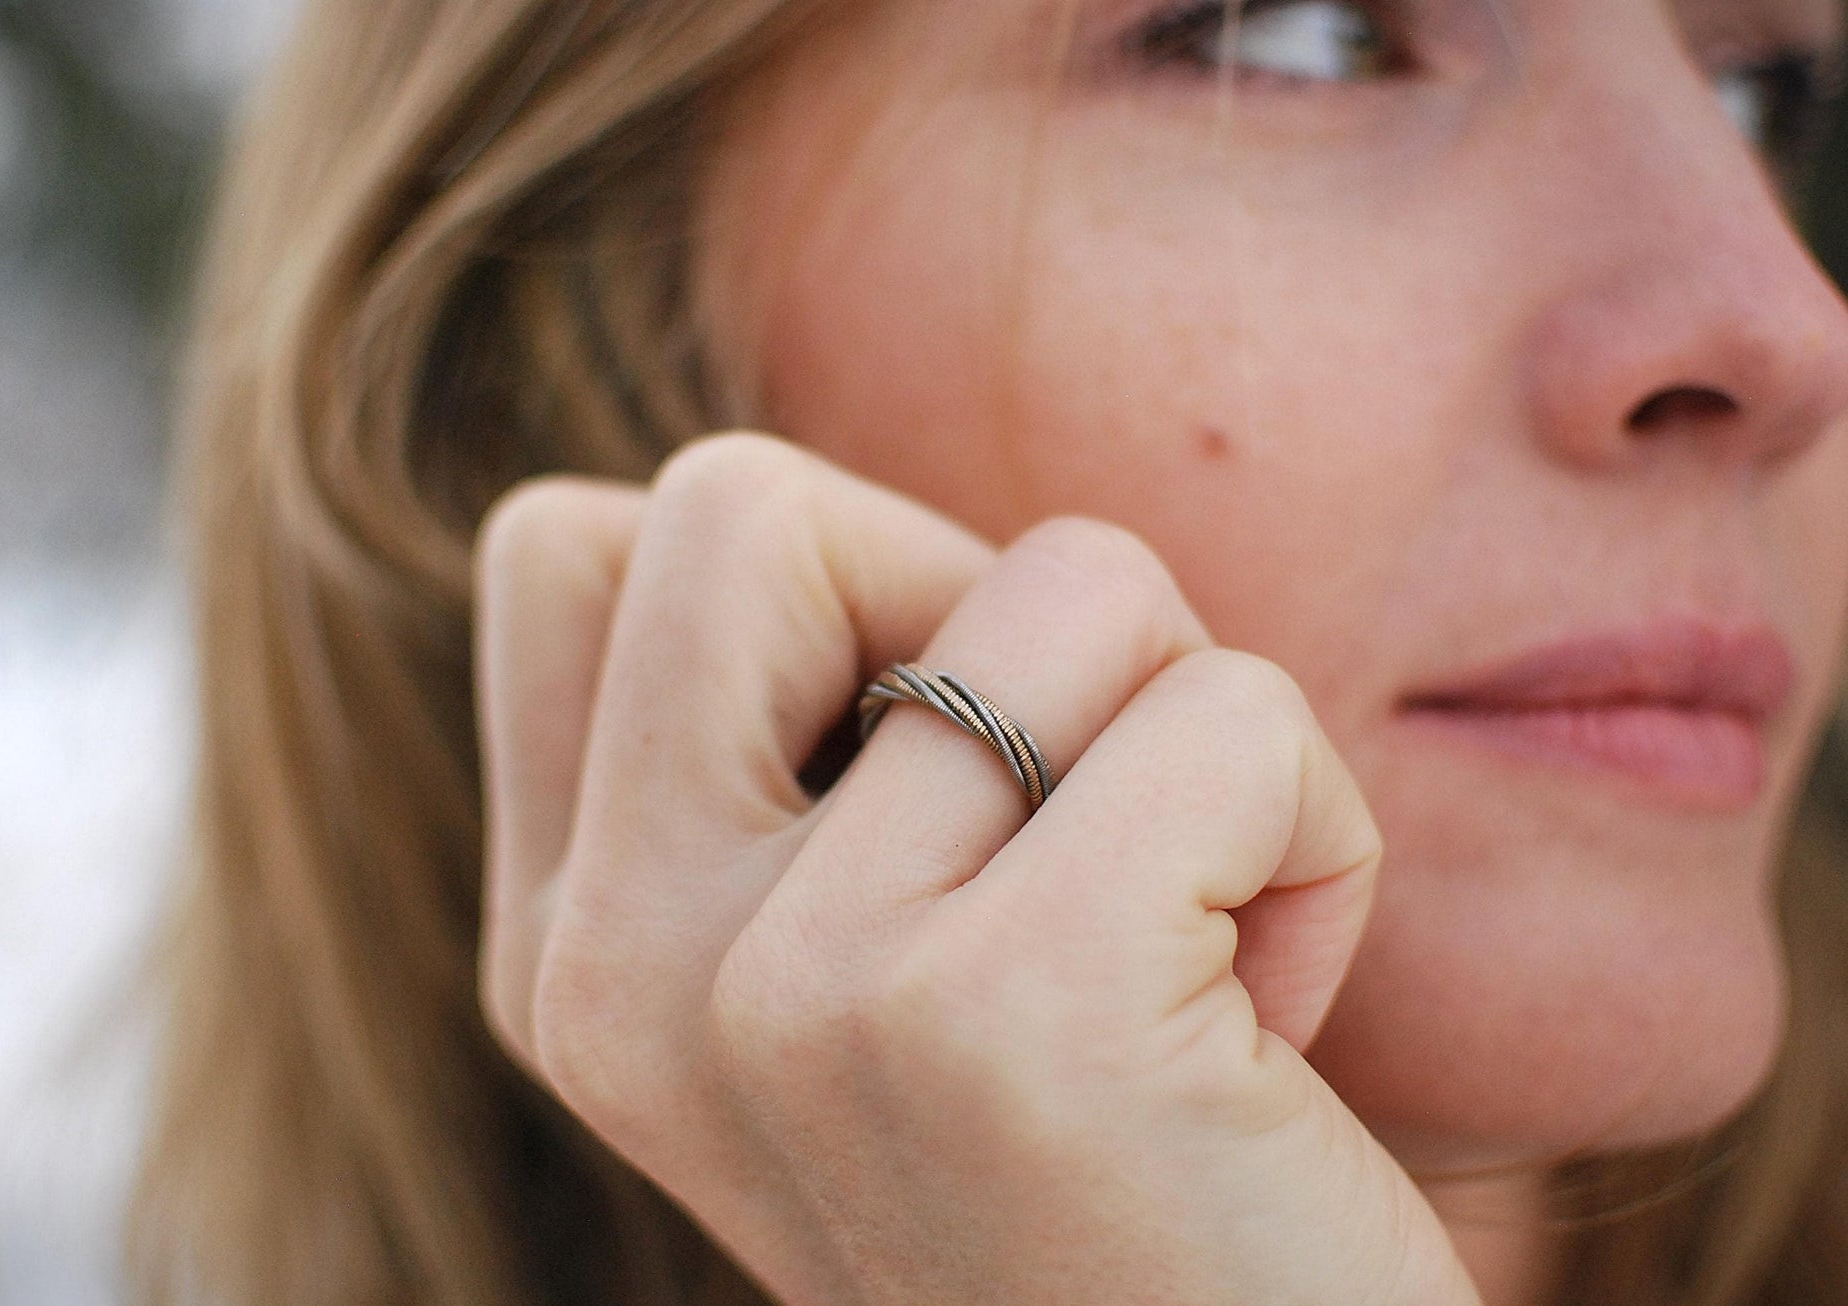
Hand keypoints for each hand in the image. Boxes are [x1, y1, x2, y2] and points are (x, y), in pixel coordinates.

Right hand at [475, 433, 1482, 1305]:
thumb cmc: (1104, 1181)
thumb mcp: (873, 972)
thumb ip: (792, 759)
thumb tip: (864, 543)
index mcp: (570, 958)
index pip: (574, 552)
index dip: (806, 594)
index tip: (934, 776)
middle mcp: (623, 971)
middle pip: (743, 500)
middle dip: (976, 597)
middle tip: (1071, 810)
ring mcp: (786, 996)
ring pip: (1070, 581)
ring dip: (1193, 736)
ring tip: (1185, 962)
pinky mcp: (1002, 1015)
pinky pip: (1231, 714)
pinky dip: (1313, 832)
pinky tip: (1263, 1029)